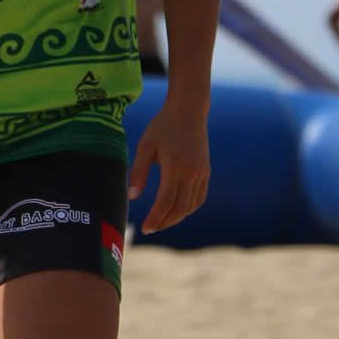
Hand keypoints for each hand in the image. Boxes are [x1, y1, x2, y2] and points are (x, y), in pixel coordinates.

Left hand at [129, 100, 209, 232]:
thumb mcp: (146, 145)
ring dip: (176, 217)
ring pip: (191, 206)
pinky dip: (189, 208)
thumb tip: (132, 197)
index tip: (145, 228)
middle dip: (164, 222)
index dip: (155, 218)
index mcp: (175, 167)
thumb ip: (139, 171)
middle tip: (151, 228)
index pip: (165, 202)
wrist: (189, 110)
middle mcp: (191, 173)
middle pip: (179, 208)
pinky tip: (178, 210)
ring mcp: (201, 173)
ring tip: (161, 221)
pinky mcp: (206, 171)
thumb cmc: (163, 126)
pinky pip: (199, 197)